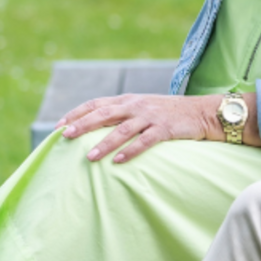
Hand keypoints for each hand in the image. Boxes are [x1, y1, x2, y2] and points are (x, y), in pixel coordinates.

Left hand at [55, 93, 223, 163]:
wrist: (201, 112)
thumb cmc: (168, 113)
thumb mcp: (143, 108)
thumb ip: (122, 115)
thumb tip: (95, 128)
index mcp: (128, 99)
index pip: (96, 103)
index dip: (77, 113)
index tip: (59, 126)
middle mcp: (136, 105)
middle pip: (104, 113)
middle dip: (83, 124)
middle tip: (65, 136)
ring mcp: (151, 116)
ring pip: (122, 129)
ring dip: (105, 143)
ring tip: (90, 157)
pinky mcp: (165, 128)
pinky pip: (145, 140)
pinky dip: (131, 151)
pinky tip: (119, 161)